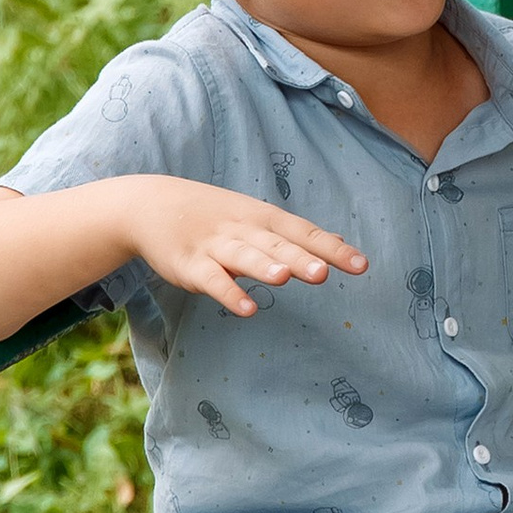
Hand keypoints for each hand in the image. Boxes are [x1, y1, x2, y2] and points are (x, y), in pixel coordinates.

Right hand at [121, 176, 366, 319]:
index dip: (332, 249)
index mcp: (264, 219)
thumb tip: (338, 241)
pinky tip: (247, 308)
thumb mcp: (257, 217)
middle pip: (276, 244)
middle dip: (301, 257)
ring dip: (264, 266)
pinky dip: (229, 292)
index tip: (361, 266)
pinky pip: (212, 280)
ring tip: (286, 278)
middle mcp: (243, 230)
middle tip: (325, 273)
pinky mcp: (190, 265)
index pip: (304, 232)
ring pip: (243, 256)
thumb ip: (297, 234)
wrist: (150, 204)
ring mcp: (215, 246)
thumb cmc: (214, 214)